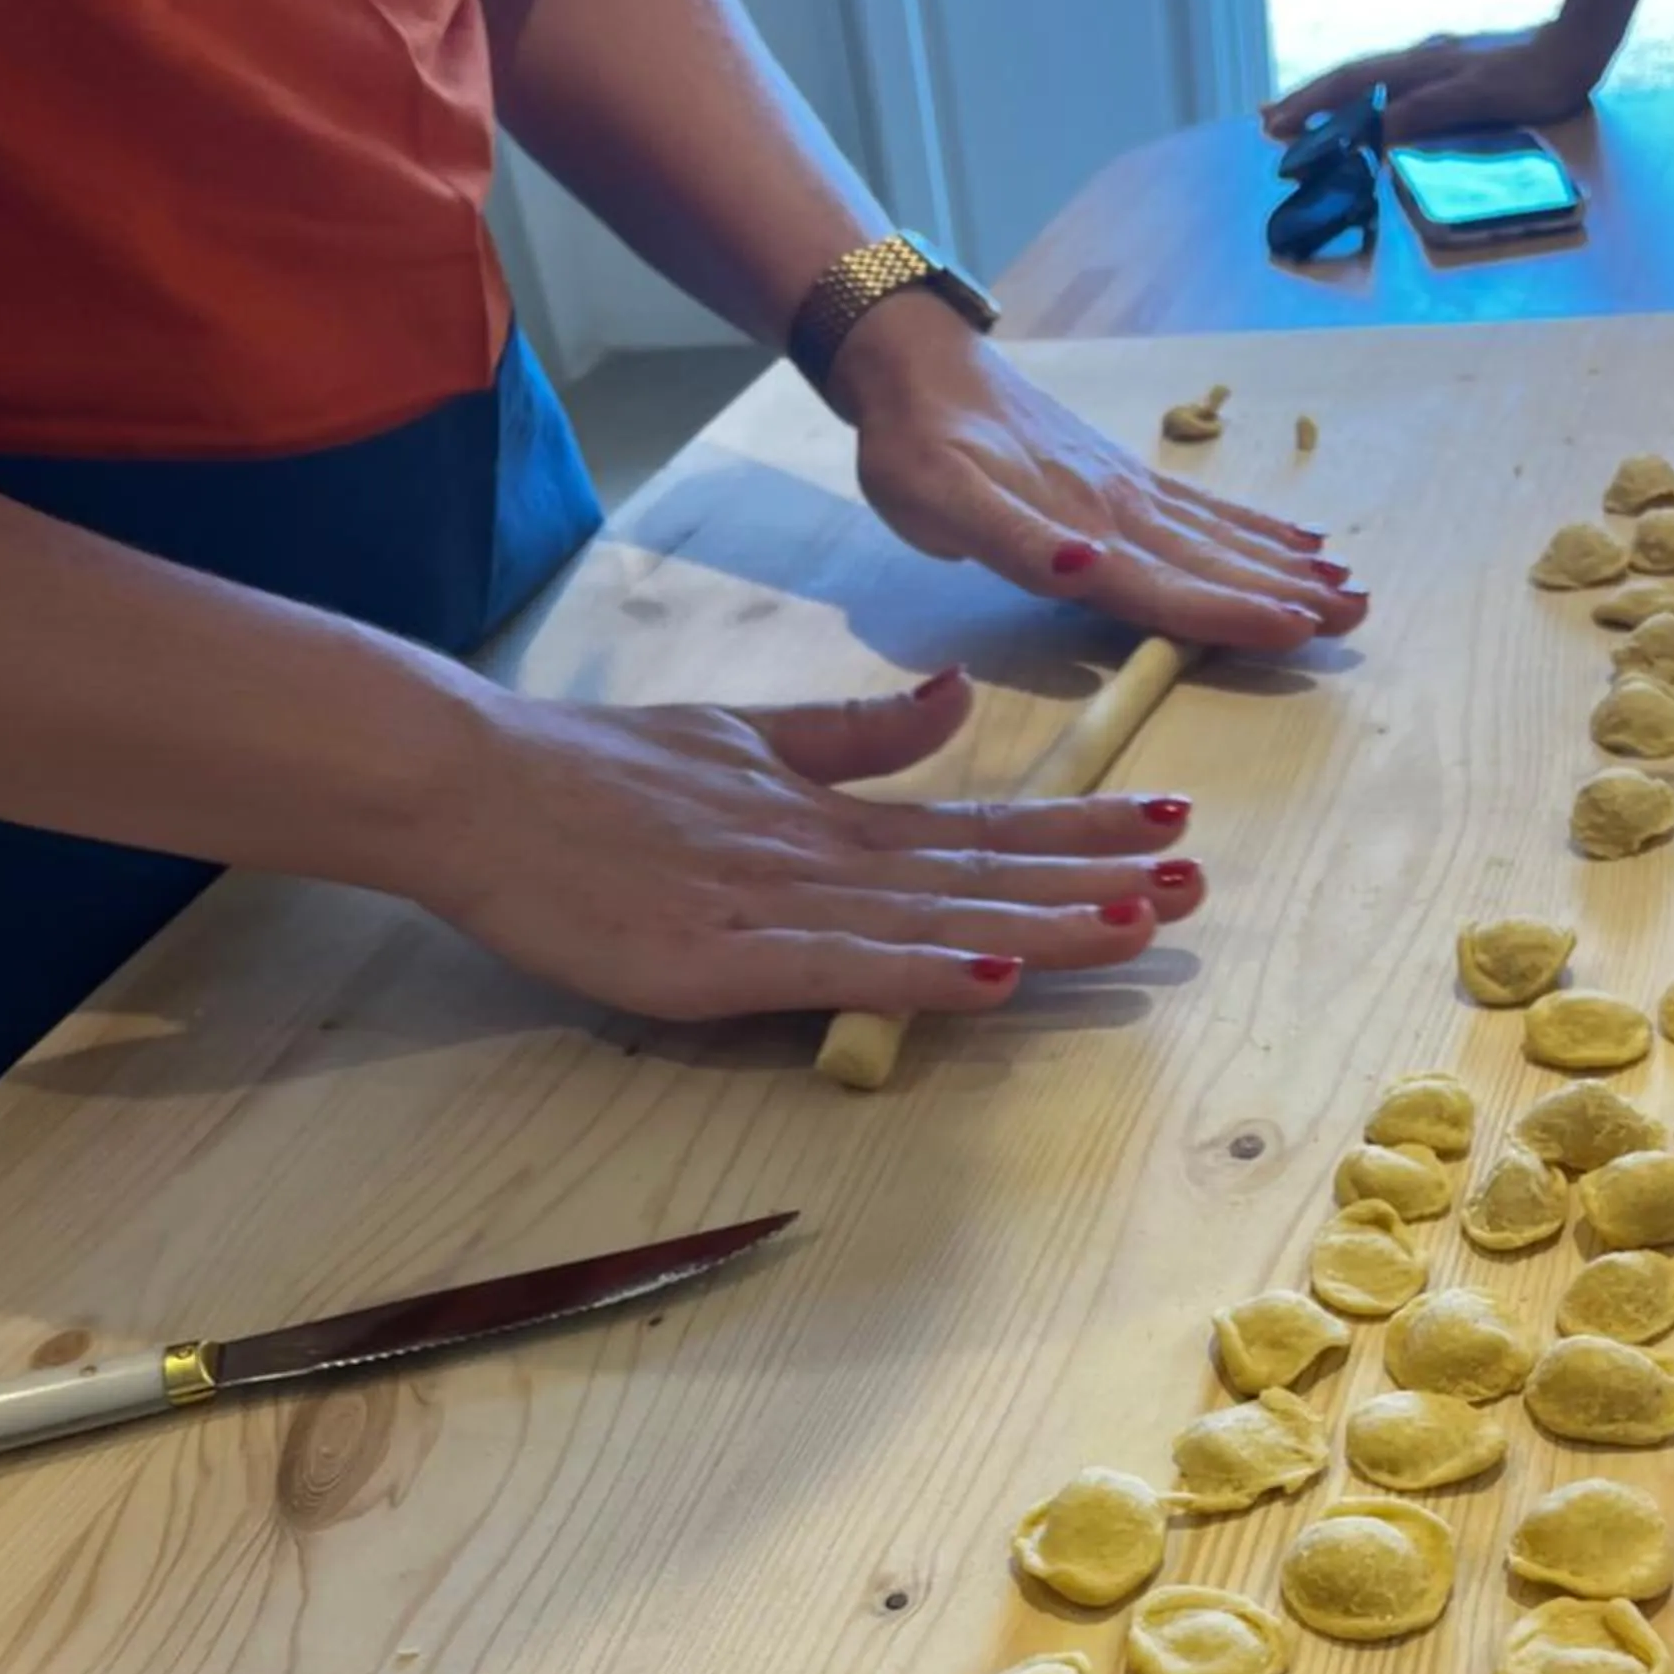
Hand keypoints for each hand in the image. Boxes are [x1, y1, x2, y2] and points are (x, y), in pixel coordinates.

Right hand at [426, 671, 1204, 1021]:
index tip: (1168, 820)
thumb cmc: (597, 773)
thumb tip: (958, 700)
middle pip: (981, 870)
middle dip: (1094, 876)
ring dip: (1040, 921)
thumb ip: (856, 736)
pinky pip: (840, 966)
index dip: (1077, 824)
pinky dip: (922, 969)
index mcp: (831, 813)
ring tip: (1139, 923)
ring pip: (933, 916)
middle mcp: (824, 855)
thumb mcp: (745, 739)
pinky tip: (996, 972)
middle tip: (1198, 881)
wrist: (475, 784)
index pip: (977, 821)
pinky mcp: (719, 960)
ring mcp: (775, 907)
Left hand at [833, 301, 1367, 654]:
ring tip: (1349, 586)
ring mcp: (1126, 490)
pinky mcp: (1122, 476)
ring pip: (1217, 538)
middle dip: (1284, 592)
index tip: (1298, 630)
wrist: (912, 362)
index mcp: (1079, 532)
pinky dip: (1253, 530)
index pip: (1165, 586)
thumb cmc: (915, 449)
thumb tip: (1095, 568)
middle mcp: (1118, 511)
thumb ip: (1018, 542)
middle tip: (1358, 615)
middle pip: (1211, 563)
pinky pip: (1202, 511)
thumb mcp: (942, 502)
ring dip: (1283, 565)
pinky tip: (1294, 541)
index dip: (1229, 614)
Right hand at [1263, 23, 1601, 143]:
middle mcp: (1419, 61)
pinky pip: (1390, 87)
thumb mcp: (1479, 99)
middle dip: (1307, 100)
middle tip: (1268, 121)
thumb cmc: (1531, 81)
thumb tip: (1377, 128)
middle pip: (1350, 79)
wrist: (1573, 49)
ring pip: (1368, 80)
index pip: (1351, 86)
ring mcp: (1433, 65)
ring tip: (1300, 115)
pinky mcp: (1448, 72)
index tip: (1276, 128)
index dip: (1311, 107)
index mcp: (1419, 68)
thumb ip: (1427, 111)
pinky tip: (1362, 109)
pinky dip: (1363, 100)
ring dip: (1330, 99)